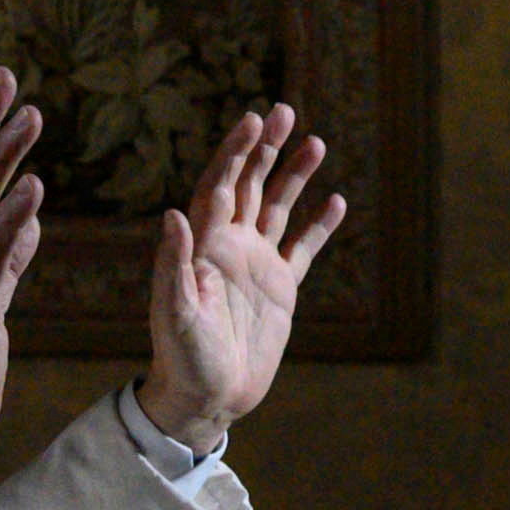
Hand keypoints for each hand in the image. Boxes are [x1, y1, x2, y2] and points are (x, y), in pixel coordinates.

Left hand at [137, 100, 339, 449]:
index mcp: (204, 246)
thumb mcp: (174, 312)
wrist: (207, 397)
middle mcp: (230, 246)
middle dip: (267, 148)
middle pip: (249, 184)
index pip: (220, 185)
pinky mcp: (280, 289)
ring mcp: (256, 265)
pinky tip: (336, 202)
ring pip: (277, 207)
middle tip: (285, 111)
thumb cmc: (181, 358)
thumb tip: (174, 214)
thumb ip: (173, 264)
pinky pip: (302, 249)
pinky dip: (318, 226)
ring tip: (316, 142)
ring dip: (294, 176)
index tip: (254, 120)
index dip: (236, 151)